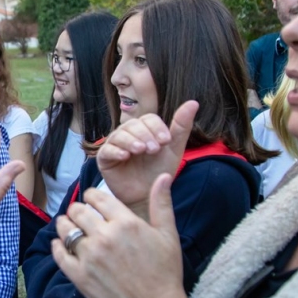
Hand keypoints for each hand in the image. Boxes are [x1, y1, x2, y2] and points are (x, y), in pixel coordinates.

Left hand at [51, 175, 201, 297]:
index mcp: (126, 223)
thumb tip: (163, 176)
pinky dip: (56, 247)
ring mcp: (89, 257)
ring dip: (65, 225)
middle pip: (77, 210)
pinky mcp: (79, 276)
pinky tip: (60, 245)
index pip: (96, 196)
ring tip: (69, 227)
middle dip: (78, 210)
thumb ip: (161, 203)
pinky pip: (59, 255)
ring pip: (65, 230)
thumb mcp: (168, 235)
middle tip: (80, 215)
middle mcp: (105, 237)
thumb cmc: (165, 273)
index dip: (91, 196)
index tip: (92, 201)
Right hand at [96, 100, 197, 216]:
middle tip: (154, 149)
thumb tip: (193, 102)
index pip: (148, 118)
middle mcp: (128, 134)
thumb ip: (181, 126)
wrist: (149, 195)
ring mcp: (115, 145)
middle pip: (132, 125)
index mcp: (144, 129)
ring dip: (131, 141)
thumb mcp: (173, 149)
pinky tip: (125, 156)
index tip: (166, 141)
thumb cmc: (159, 171)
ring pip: (119, 135)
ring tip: (141, 150)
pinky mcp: (105, 159)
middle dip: (145, 135)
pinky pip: (107, 150)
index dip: (156, 127)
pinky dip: (116, 150)